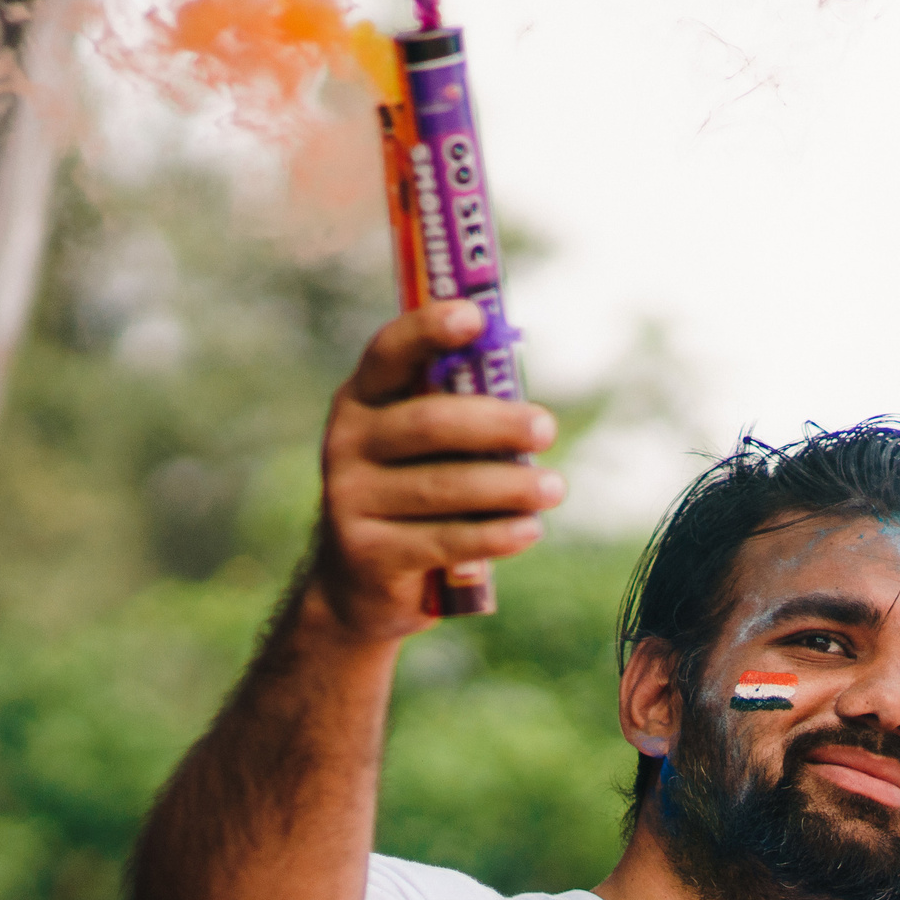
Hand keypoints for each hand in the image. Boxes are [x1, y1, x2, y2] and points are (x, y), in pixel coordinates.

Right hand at [309, 301, 562, 642]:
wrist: (359, 584)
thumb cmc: (413, 493)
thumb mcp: (425, 449)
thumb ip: (461, 416)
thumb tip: (532, 408)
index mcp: (362, 400)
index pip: (390, 353)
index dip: (428, 330)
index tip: (474, 315)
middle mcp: (345, 443)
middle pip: (428, 423)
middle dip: (495, 424)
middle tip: (547, 428)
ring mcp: (348, 499)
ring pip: (441, 486)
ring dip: (507, 486)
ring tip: (554, 488)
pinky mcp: (367, 553)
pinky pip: (443, 540)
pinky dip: (493, 534)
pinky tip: (529, 530)